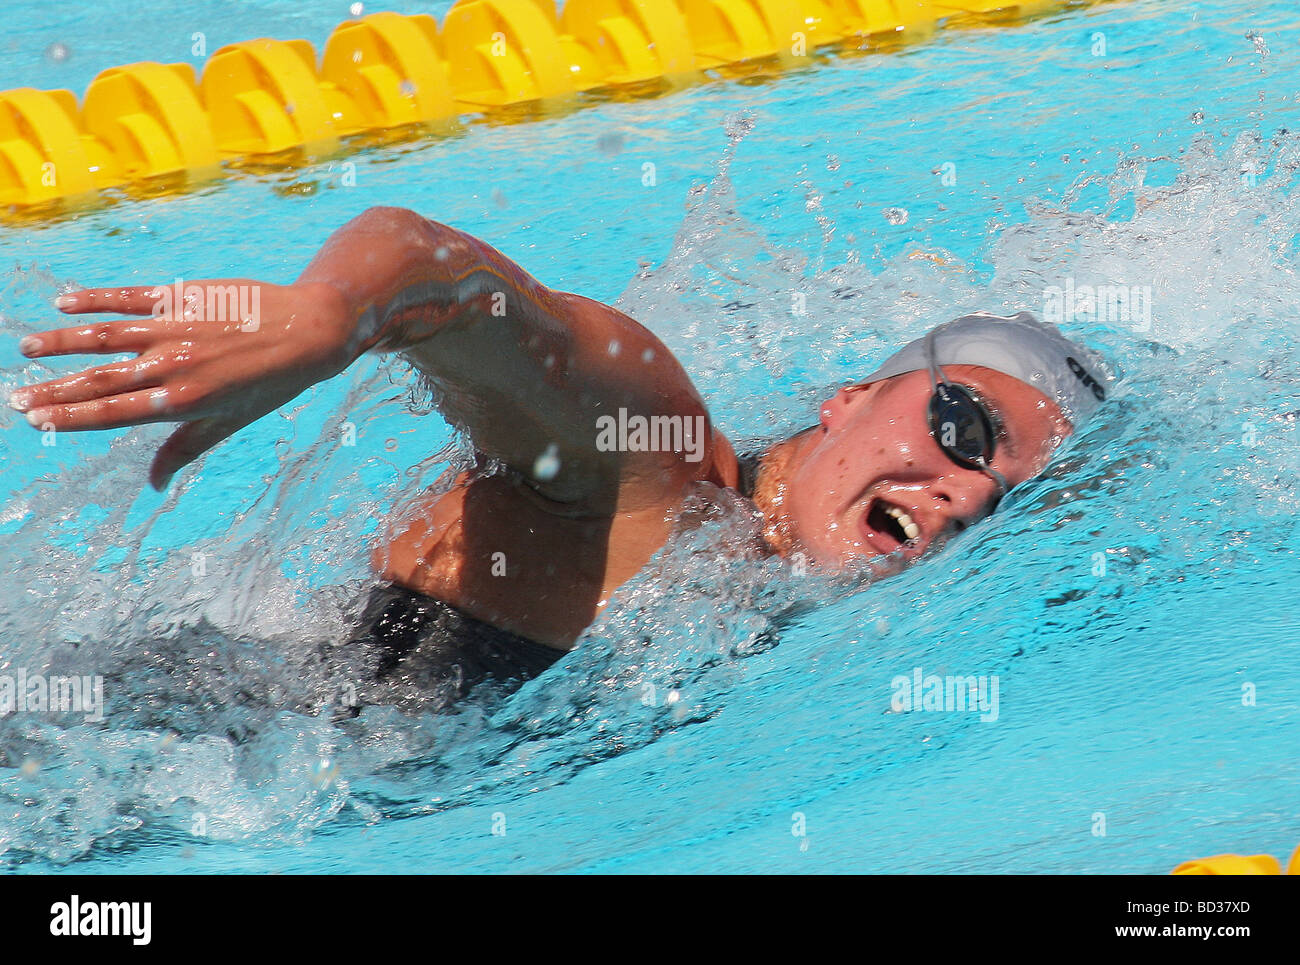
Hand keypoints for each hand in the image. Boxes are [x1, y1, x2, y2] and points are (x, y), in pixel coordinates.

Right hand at [9, 279, 353, 489]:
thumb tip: (154, 485)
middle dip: (54, 390)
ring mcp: (174, 328)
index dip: (71, 418)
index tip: (36, 421)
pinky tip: (63, 303)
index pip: (113, 413)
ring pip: (105, 337)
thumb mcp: (230, 422)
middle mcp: (172, 366)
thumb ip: (184, 449)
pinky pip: (129, 296)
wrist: (309, 330)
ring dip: (62, 343)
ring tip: (28, 348)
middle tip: (15, 398)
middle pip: (100, 381)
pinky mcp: (181, 296)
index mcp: (182, 402)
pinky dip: (95, 299)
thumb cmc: (271, 382)